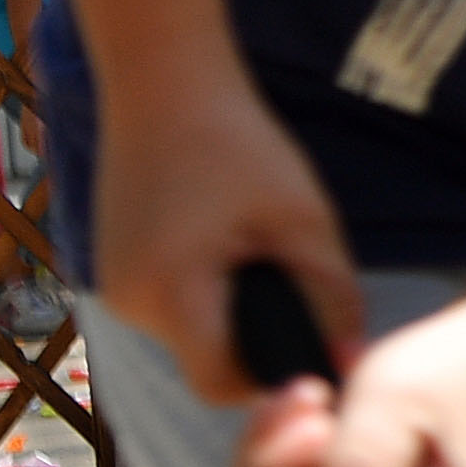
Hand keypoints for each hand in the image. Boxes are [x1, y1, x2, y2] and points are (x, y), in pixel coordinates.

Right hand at [95, 76, 371, 411]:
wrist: (162, 82)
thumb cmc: (237, 142)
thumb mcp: (305, 220)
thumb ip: (333, 295)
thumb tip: (352, 360)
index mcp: (170, 293)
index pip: (222, 384)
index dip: (272, 379)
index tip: (313, 348)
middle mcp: (129, 302)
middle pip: (206, 363)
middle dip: (257, 342)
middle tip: (300, 295)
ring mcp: (113, 287)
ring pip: (190, 337)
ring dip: (232, 317)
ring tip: (264, 263)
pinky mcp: (114, 270)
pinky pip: (171, 310)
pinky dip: (206, 297)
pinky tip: (230, 254)